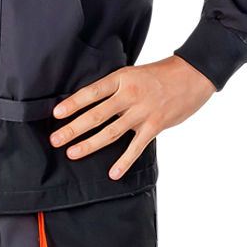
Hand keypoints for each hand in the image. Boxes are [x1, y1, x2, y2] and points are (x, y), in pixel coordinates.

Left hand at [48, 55, 216, 180]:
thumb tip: (91, 103)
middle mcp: (129, 95)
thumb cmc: (159, 74)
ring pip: (111, 132)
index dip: (73, 103)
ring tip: (72, 152)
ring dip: (90, 144)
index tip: (56, 114)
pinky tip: (113, 173)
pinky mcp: (155, 125)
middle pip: (96, 114)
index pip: (91, 92)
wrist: (191, 75)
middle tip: (55, 139)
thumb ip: (115, 89)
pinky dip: (124, 161)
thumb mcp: (132, 74)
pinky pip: (136, 146)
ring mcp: (142, 111)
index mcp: (121, 79)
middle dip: (73, 128)